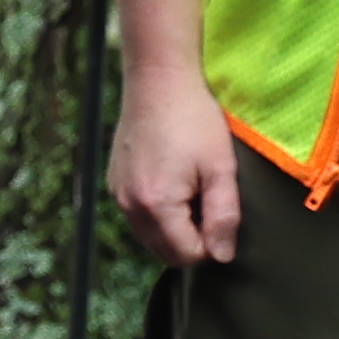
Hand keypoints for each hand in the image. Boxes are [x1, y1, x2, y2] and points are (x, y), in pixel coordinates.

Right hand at [107, 69, 246, 269]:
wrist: (157, 82)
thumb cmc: (193, 120)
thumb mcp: (221, 168)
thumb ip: (224, 217)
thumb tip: (222, 256)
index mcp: (157, 204)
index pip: (187, 255)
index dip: (211, 243)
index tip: (220, 210)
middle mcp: (130, 205)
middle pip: (165, 253)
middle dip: (191, 239)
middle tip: (208, 201)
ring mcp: (118, 195)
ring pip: (150, 237)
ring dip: (174, 228)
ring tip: (190, 189)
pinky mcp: (114, 184)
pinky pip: (138, 217)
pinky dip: (157, 213)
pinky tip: (172, 180)